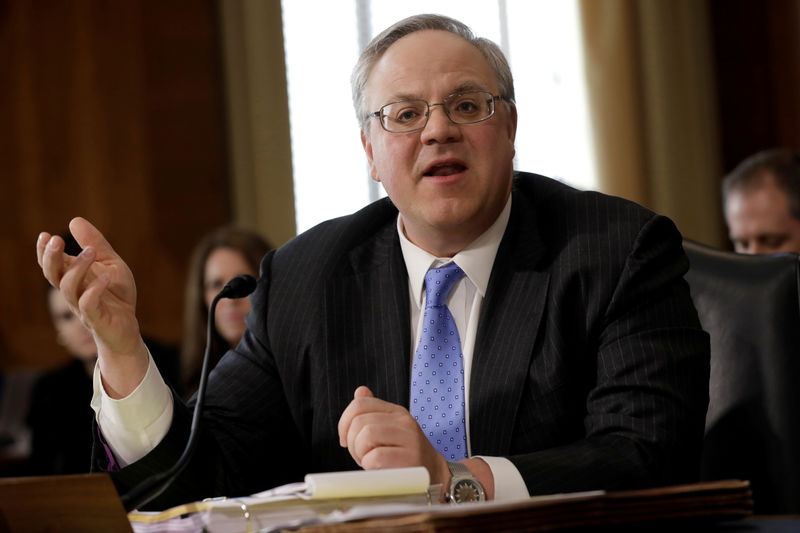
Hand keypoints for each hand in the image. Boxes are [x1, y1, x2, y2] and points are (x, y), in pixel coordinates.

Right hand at [36, 217, 148, 396]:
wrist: (127, 327)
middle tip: (56, 240)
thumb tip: (75, 220)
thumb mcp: (110, 264)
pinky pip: (89, 305)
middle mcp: (73, 292)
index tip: (44, 235)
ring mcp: (83, 306)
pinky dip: (95, 290)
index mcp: (73, 278)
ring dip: (78, 268)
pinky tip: (104, 277)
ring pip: (68, 288)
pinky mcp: (97, 319)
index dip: (44, 252)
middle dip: (51, 258)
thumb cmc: (115, 295)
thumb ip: (95, 244)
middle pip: (53, 275)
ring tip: (90, 252)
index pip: (52, 265)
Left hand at [338, 386, 450, 486]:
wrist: (433, 476)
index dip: (344, 423)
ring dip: (360, 454)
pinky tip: (379, 470)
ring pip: (366, 436)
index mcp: (396, 412)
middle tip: (361, 456)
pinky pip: (375, 457)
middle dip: (352, 443)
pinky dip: (369, 466)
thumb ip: (372, 413)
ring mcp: (409, 439)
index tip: (345, 440)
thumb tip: (360, 391)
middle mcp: (404, 421)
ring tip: (369, 462)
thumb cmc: (403, 457)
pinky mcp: (411, 459)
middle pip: (359, 422)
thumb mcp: (387, 431)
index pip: (360, 404)